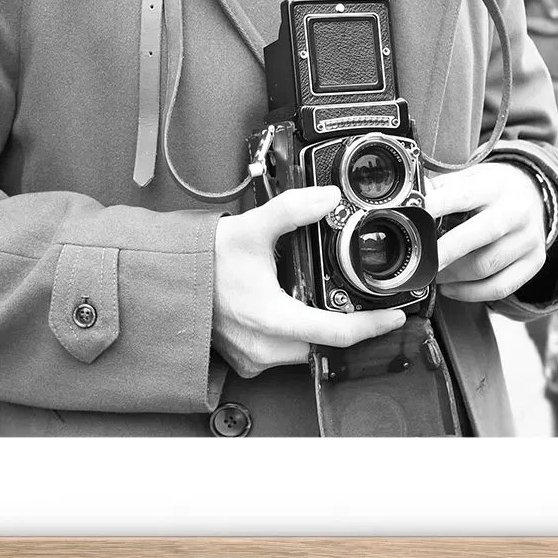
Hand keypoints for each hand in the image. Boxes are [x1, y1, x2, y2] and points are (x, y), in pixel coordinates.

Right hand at [213, 185, 406, 378]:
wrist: (165, 279)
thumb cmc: (201, 262)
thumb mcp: (250, 229)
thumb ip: (291, 210)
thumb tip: (327, 199)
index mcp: (270, 318)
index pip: (335, 333)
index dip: (370, 326)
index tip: (392, 317)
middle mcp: (263, 346)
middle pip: (323, 345)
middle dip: (345, 328)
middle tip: (363, 306)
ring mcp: (253, 357)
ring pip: (304, 352)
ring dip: (318, 332)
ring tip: (326, 304)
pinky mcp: (244, 359)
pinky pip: (282, 354)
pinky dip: (295, 336)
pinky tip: (294, 312)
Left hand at [427, 162, 546, 301]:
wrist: (535, 195)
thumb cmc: (493, 189)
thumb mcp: (471, 177)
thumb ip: (443, 188)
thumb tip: (412, 199)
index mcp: (496, 186)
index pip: (464, 195)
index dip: (438, 205)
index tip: (416, 215)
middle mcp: (517, 212)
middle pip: (478, 236)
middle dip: (444, 252)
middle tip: (420, 261)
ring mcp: (529, 239)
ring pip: (486, 267)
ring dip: (453, 275)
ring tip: (433, 273)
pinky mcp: (535, 261)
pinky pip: (500, 287)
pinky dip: (470, 293)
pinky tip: (451, 288)